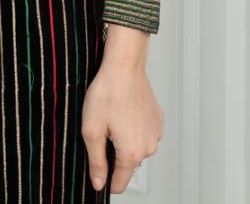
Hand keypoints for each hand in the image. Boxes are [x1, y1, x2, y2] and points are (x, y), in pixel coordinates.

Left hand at [80, 26, 163, 192]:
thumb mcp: (91, 130)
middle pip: (126, 164)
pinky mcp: (157, 120)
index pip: (119, 183)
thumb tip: (99, 183)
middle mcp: (149, 147)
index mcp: (132, 153)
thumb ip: (96, 161)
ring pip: (135, 147)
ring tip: (113, 117)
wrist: (124, 66)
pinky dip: (133, 127)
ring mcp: (155, 133)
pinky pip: (142, 133)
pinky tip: (123, 111)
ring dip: (123, 139)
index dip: (105, 179)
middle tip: (102, 129)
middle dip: (112, 152)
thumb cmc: (108, 92)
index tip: (97, 170)